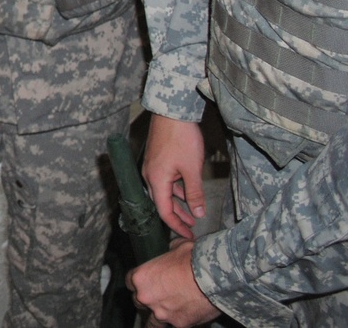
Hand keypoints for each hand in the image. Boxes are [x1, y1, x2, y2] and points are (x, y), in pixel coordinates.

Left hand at [126, 240, 220, 326]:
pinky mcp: (179, 324)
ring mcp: (162, 313)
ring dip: (157, 316)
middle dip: (147, 299)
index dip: (137, 281)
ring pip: (152, 322)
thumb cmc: (192, 258)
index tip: (144, 281)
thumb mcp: (176, 247)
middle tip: (158, 295)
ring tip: (165, 312)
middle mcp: (147, 298)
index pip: (130, 282)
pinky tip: (184, 315)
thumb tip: (170, 251)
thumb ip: (167, 252)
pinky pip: (174, 324)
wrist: (212, 277)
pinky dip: (177, 320)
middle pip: (138, 302)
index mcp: (141, 277)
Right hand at [142, 114, 206, 239]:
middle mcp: (149, 175)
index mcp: (156, 180)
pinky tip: (186, 190)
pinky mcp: (156, 158)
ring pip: (163, 191)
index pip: (164, 212)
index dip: (176, 226)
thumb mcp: (192, 169)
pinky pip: (164, 180)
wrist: (171, 112)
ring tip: (192, 212)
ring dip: (177, 202)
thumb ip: (195, 193)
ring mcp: (152, 166)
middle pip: (161, 203)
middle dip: (177, 216)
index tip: (188, 235)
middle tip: (191, 227)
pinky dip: (175, 189)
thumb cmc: (181, 138)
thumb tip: (198, 213)